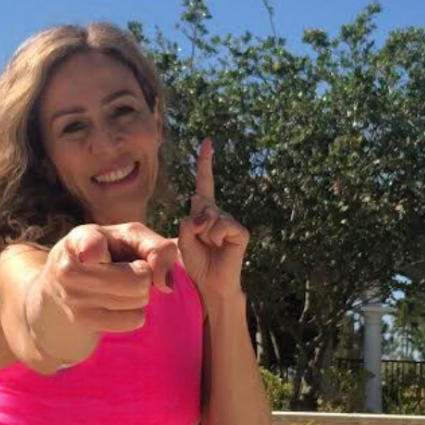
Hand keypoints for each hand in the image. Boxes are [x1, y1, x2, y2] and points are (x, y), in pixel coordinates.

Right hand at [46, 222, 178, 332]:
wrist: (66, 280)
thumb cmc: (108, 250)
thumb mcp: (131, 237)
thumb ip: (157, 249)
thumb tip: (164, 284)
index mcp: (80, 239)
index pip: (90, 247)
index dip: (93, 249)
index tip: (90, 255)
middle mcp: (70, 269)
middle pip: (137, 281)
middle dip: (144, 276)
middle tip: (130, 270)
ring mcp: (74, 298)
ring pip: (137, 301)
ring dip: (140, 294)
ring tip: (122, 283)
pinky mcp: (83, 320)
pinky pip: (133, 320)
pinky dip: (135, 312)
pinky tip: (119, 301)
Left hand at [175, 139, 249, 301]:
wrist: (210, 282)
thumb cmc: (197, 262)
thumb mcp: (183, 239)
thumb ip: (189, 221)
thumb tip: (206, 214)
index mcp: (204, 212)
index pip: (204, 184)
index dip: (205, 163)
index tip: (207, 142)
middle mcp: (219, 213)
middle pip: (200, 203)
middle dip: (194, 223)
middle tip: (200, 241)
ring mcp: (230, 222)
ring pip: (210, 216)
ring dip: (204, 234)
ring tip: (210, 247)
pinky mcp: (240, 231)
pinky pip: (222, 225)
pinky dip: (216, 236)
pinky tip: (220, 247)